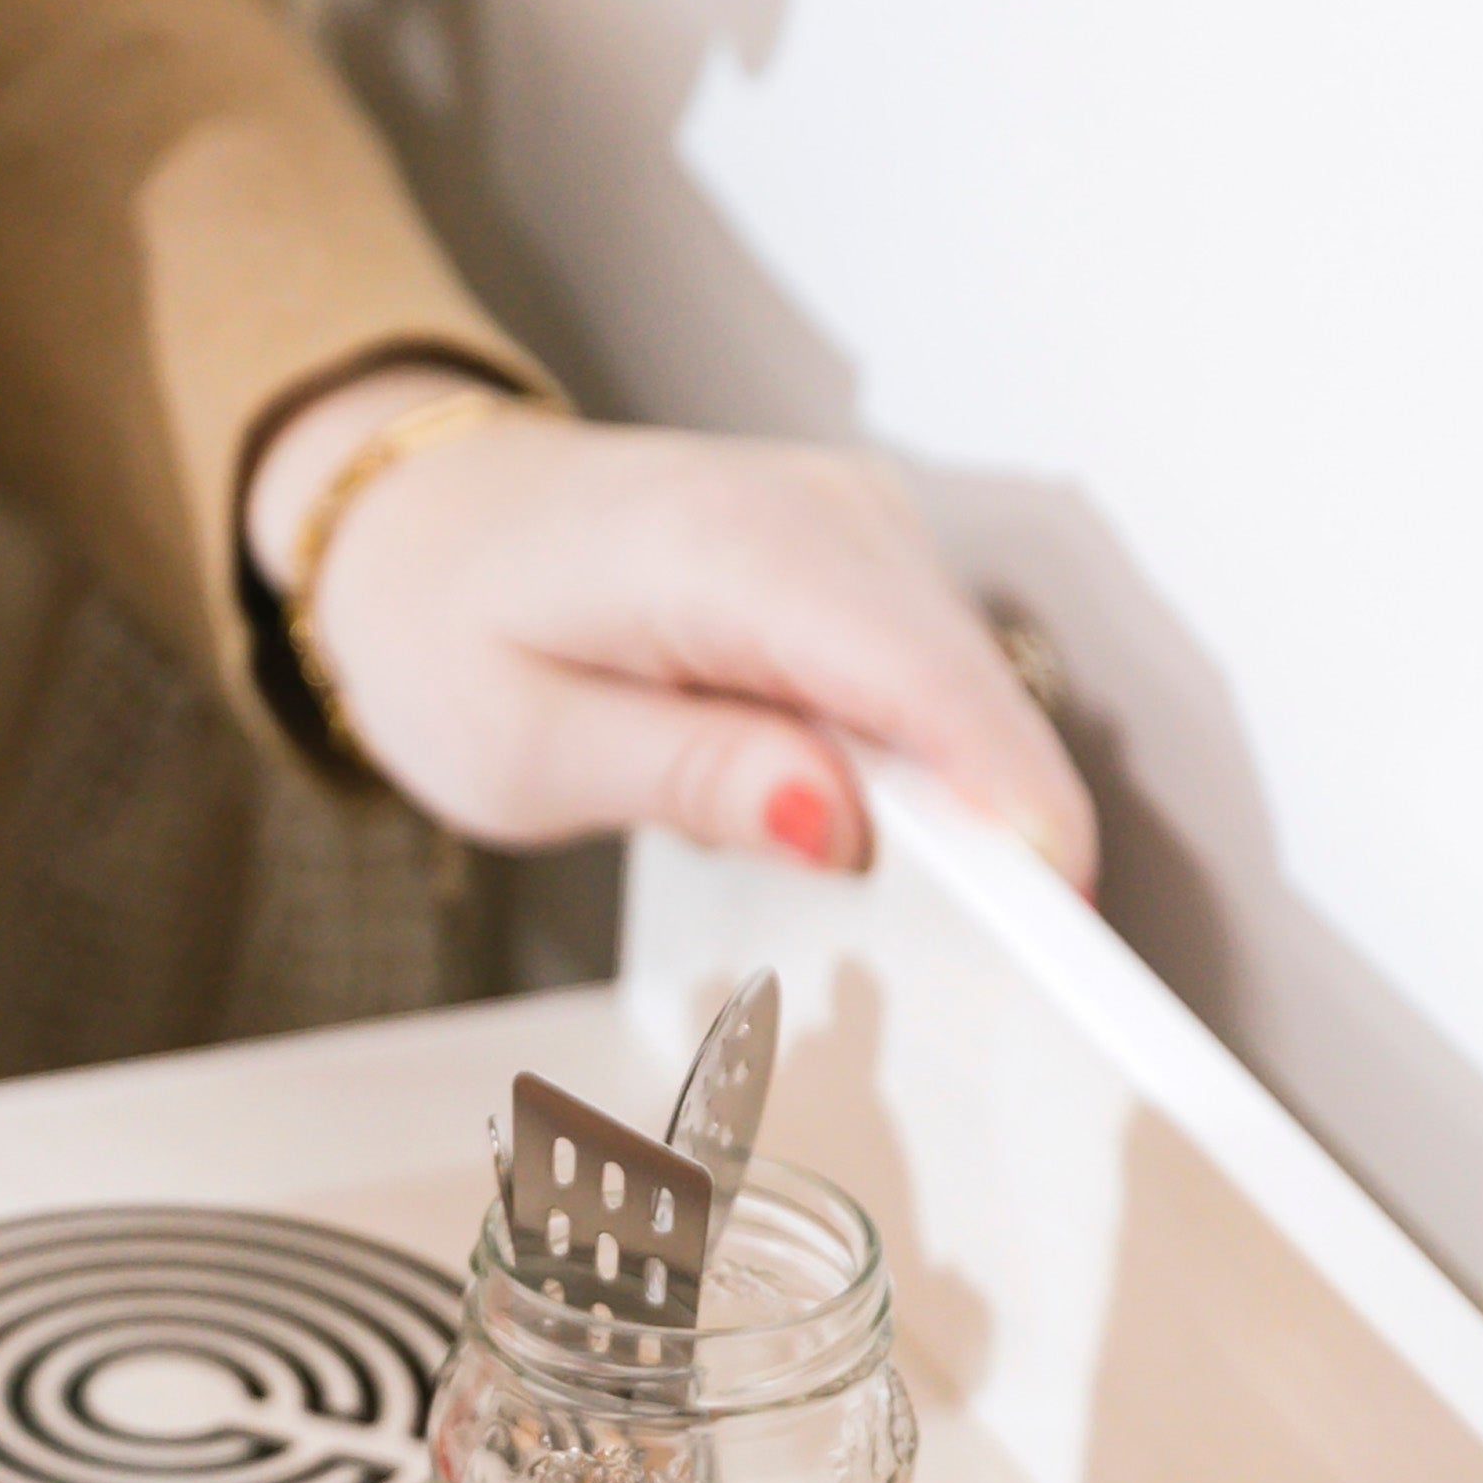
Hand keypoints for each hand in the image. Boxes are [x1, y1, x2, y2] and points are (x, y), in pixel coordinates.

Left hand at [249, 369, 1095, 890]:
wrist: (423, 525)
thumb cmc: (452, 634)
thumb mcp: (527, 746)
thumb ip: (688, 776)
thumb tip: (835, 819)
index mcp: (725, 546)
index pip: (915, 674)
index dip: (1003, 791)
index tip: (1059, 909)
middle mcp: (818, 508)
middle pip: (970, 685)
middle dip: (1002, 824)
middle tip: (1009, 974)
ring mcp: (856, 520)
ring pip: (969, 687)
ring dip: (966, 801)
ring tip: (920, 911)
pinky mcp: (865, 557)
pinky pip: (935, 677)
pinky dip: (931, 765)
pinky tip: (879, 829)